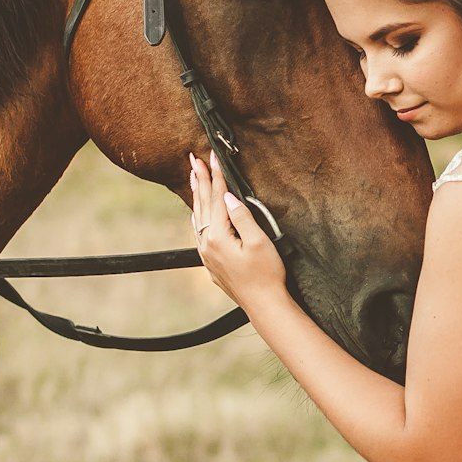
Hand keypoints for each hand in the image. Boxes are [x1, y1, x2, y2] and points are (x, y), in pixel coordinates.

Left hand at [189, 149, 287, 312]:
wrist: (264, 305)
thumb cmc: (267, 275)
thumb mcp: (259, 242)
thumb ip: (242, 216)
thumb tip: (228, 196)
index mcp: (218, 236)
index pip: (217, 198)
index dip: (216, 175)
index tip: (212, 156)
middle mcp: (207, 245)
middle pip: (203, 205)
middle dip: (201, 180)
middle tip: (194, 159)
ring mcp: (207, 255)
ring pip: (198, 218)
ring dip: (197, 196)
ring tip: (194, 177)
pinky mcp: (211, 263)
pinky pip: (200, 233)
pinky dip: (198, 216)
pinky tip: (197, 211)